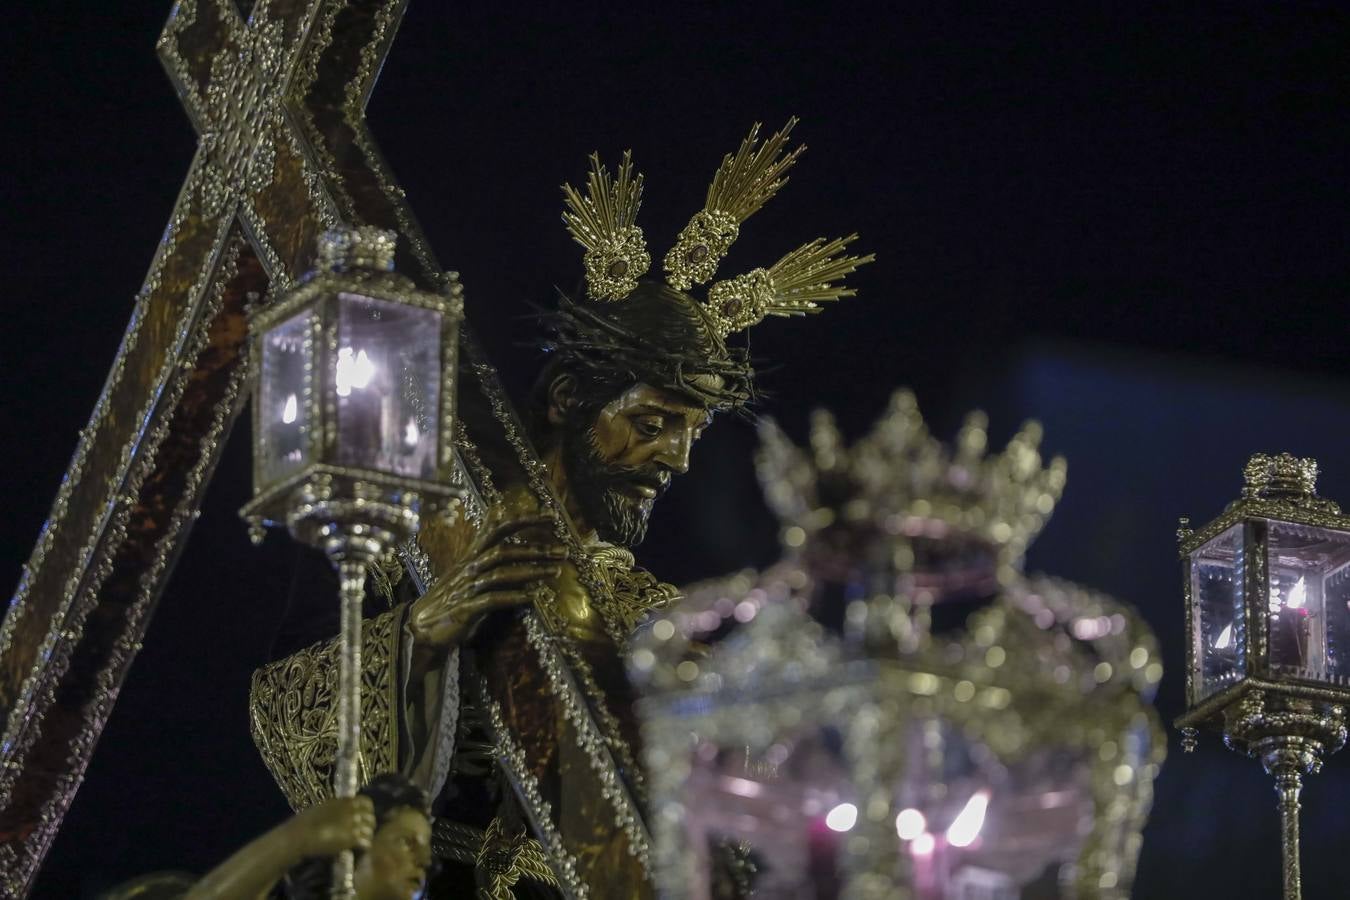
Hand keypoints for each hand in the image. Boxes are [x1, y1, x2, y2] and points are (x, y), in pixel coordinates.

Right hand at [286, 796, 375, 857]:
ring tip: (362, 841)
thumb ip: (337, 807)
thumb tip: (344, 808)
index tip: (365, 816)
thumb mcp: (324, 807)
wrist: (300, 835)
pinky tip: (360, 848)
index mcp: (345, 802)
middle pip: (371, 817)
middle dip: (369, 825)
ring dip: (367, 836)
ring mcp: (353, 825)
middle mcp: (352, 811)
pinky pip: (366, 842)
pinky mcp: (351, 839)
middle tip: (365, 831)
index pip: (367, 802)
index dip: (368, 810)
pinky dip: (364, 846)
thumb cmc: (306, 821)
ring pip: (370, 830)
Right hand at [408, 513, 564, 650]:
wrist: (422, 627)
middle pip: (504, 551)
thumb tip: (497, 510)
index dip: (525, 520)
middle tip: (563, 552)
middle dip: (536, 550)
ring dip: (530, 572)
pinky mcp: (465, 609)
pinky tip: (532, 598)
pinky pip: (491, 600)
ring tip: (554, 572)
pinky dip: (513, 597)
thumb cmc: (451, 595)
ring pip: (500, 573)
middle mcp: (470, 567)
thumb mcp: (468, 564)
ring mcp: (467, 587)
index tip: (552, 516)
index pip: (498, 529)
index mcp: (472, 555)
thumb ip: (485, 539)